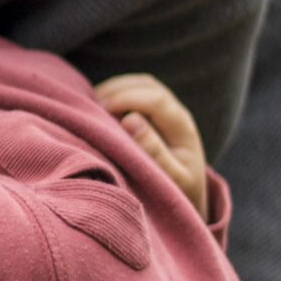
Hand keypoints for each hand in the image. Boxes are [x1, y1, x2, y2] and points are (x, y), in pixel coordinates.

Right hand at [94, 73, 207, 218]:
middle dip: (118, 89)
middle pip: (148, 85)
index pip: (156, 100)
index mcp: (183, 129)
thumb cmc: (177, 191)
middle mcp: (177, 114)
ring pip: (141, 84)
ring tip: (94, 103)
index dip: (128, 98)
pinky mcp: (155, 114)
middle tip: (94, 105)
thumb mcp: (170, 179)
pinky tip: (99, 104)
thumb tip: (130, 120)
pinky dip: (117, 92)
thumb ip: (154, 152)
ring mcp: (167, 111)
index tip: (103, 109)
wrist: (187, 196)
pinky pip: (136, 91)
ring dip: (116, 87)